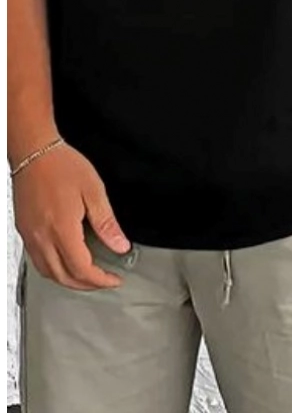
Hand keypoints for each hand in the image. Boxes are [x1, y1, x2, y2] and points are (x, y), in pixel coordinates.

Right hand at [13, 143, 129, 290]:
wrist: (34, 153)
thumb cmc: (62, 166)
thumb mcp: (94, 191)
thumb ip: (107, 223)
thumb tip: (120, 245)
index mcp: (62, 229)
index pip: (81, 269)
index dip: (100, 280)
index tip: (114, 280)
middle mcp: (42, 237)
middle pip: (63, 277)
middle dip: (86, 285)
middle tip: (104, 282)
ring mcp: (30, 236)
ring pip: (48, 273)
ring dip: (69, 280)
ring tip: (88, 276)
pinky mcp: (24, 231)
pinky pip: (38, 261)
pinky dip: (54, 269)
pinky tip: (66, 261)